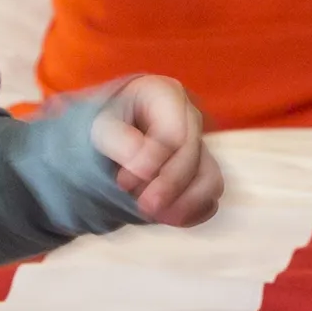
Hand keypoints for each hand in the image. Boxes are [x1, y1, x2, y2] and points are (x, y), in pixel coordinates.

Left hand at [92, 75, 222, 226]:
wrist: (109, 138)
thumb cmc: (105, 126)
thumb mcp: (100, 126)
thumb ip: (119, 141)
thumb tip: (145, 169)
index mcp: (166, 94)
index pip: (174, 134)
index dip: (154, 163)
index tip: (123, 182)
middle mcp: (191, 116)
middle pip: (193, 156)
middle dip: (168, 186)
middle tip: (142, 207)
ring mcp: (201, 145)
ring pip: (211, 179)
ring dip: (184, 202)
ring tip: (153, 214)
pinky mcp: (203, 171)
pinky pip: (211, 197)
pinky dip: (192, 211)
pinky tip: (167, 216)